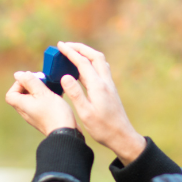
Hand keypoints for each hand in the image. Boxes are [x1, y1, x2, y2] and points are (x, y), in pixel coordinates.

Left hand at [5, 70, 75, 135]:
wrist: (66, 133)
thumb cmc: (54, 113)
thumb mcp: (42, 93)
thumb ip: (30, 82)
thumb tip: (18, 74)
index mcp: (22, 105)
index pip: (11, 94)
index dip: (18, 84)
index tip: (30, 80)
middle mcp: (26, 112)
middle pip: (21, 96)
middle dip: (30, 86)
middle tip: (41, 81)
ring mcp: (35, 116)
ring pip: (32, 100)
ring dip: (39, 91)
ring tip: (49, 87)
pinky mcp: (44, 118)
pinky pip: (41, 105)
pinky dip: (46, 98)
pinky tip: (56, 95)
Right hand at [56, 42, 145, 164]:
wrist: (122, 136)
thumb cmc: (103, 128)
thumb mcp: (85, 113)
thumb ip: (75, 93)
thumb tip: (65, 76)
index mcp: (98, 86)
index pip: (83, 63)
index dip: (70, 52)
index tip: (59, 46)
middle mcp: (105, 82)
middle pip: (95, 56)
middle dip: (80, 48)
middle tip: (66, 45)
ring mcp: (109, 85)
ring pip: (100, 61)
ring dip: (87, 53)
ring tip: (74, 52)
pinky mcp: (110, 90)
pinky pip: (101, 69)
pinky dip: (91, 62)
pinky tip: (84, 68)